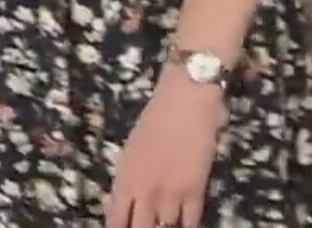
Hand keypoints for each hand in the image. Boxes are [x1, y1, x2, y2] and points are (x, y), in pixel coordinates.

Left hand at [106, 69, 223, 227]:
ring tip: (165, 220)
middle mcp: (145, 193)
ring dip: (165, 226)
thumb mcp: (130, 151)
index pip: (116, 224)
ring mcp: (171, 194)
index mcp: (125, 181)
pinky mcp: (195, 191)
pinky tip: (185, 220)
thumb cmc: (154, 118)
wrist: (185, 97)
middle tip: (148, 223)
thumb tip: (118, 207)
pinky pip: (190, 223)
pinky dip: (187, 224)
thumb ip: (126, 182)